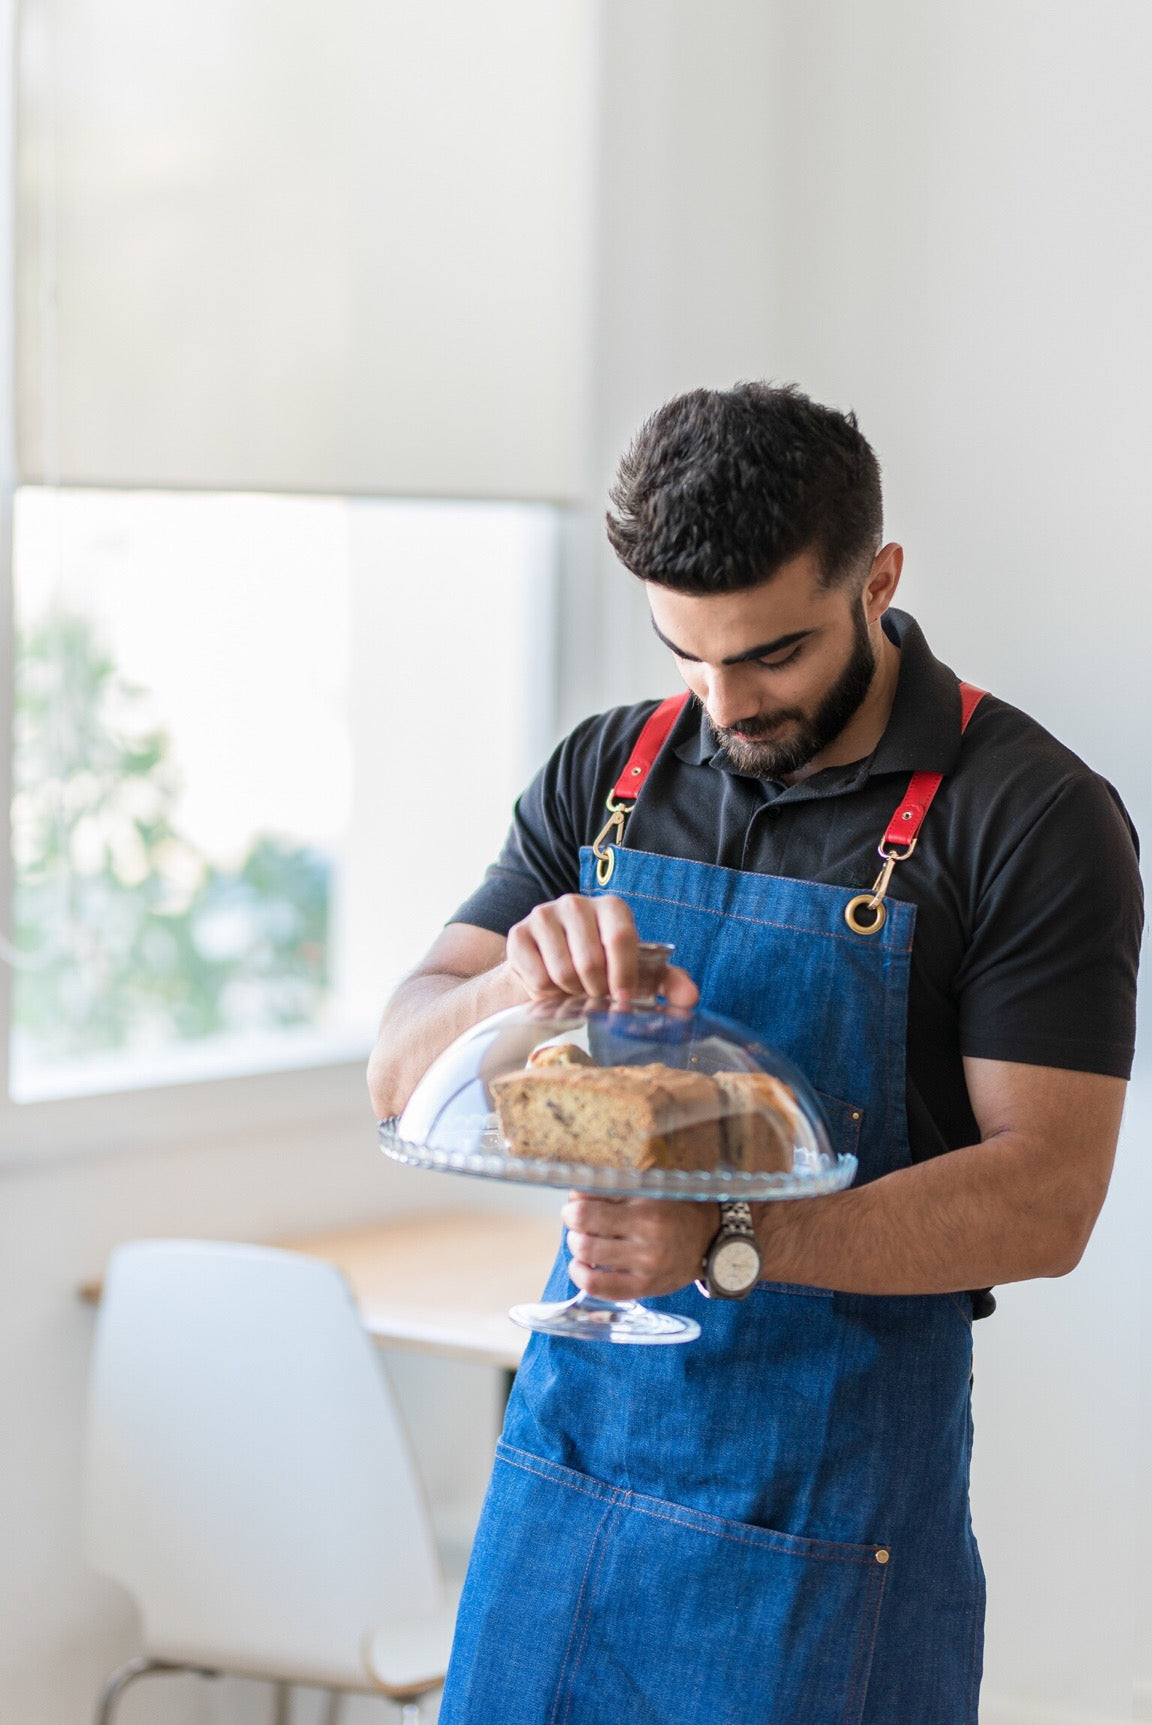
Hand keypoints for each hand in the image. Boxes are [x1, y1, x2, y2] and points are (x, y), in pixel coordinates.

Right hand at [506, 893, 697, 1003]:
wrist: (549, 969)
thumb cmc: (602, 969)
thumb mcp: (638, 974)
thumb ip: (668, 983)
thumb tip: (691, 998)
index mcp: (611, 907)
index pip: (620, 936)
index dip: (623, 974)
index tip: (623, 999)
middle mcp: (575, 903)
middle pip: (590, 959)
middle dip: (595, 990)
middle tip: (595, 995)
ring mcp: (543, 915)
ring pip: (562, 971)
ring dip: (570, 993)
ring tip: (574, 990)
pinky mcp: (518, 934)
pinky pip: (536, 977)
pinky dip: (546, 994)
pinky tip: (551, 987)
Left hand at [561, 1194, 718, 1298]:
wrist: (709, 1240)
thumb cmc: (675, 1210)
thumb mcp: (651, 1190)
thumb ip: (613, 1190)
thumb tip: (574, 1195)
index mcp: (648, 1208)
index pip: (590, 1206)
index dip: (574, 1203)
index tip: (576, 1202)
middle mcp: (648, 1238)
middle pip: (583, 1231)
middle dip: (572, 1223)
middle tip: (578, 1220)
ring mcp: (646, 1267)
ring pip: (587, 1257)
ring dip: (576, 1247)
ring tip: (584, 1240)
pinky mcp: (644, 1288)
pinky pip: (599, 1287)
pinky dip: (581, 1276)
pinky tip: (582, 1266)